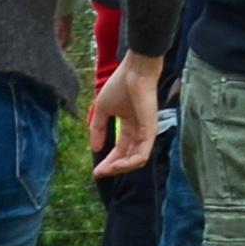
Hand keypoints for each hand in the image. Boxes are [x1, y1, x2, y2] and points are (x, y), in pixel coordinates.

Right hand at [88, 52, 165, 177]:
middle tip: (99, 173)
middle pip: (127, 156)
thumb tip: (94, 149)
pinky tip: (116, 165)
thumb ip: (98, 129)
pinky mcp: (150, 130)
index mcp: (129, 124)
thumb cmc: (120, 85)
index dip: (108, 160)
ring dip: (120, 168)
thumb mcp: (103, 109)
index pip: (120, 148)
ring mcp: (146, 131)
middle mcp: (139, 130)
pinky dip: (129, 163)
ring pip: (136, 159)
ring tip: (106, 170)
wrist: (134, 71)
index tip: (95, 170)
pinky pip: (142, 154)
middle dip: (112, 167)